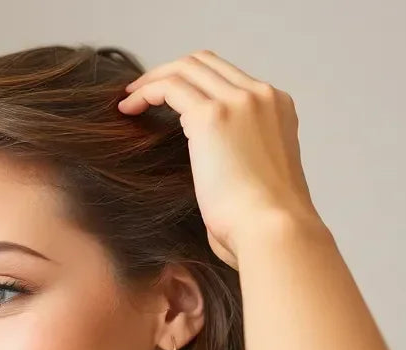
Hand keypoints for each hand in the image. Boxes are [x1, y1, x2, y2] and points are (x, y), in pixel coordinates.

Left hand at [117, 49, 321, 268]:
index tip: (168, 99)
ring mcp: (238, 102)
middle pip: (206, 63)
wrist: (274, 232)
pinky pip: (169, 86)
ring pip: (185, 68)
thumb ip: (242, 159)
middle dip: (169, 73)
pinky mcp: (212, 116)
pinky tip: (128, 109)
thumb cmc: (262, 224)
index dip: (193, 82)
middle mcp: (261, 97)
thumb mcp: (259, 180)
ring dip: (152, 80)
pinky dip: (145, 92)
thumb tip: (217, 172)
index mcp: (277, 109)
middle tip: (141, 93)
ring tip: (129, 100)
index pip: (229, 77)